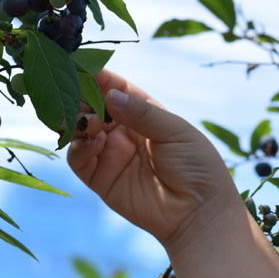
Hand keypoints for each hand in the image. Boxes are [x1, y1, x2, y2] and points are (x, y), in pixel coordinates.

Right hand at [67, 70, 243, 248]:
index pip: (114, 87)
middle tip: (80, 93)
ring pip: (79, 129)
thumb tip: (109, 93)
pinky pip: (78, 158)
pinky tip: (94, 141)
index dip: (97, 75)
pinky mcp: (101, 179)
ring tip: (92, 121)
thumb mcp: (174, 131)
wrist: (200, 213)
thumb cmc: (197, 167)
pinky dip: (79, 146)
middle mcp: (123, 131)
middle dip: (82, 96)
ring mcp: (110, 154)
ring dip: (79, 120)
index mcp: (144, 114)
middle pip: (90, 105)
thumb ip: (141, 112)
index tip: (81, 64)